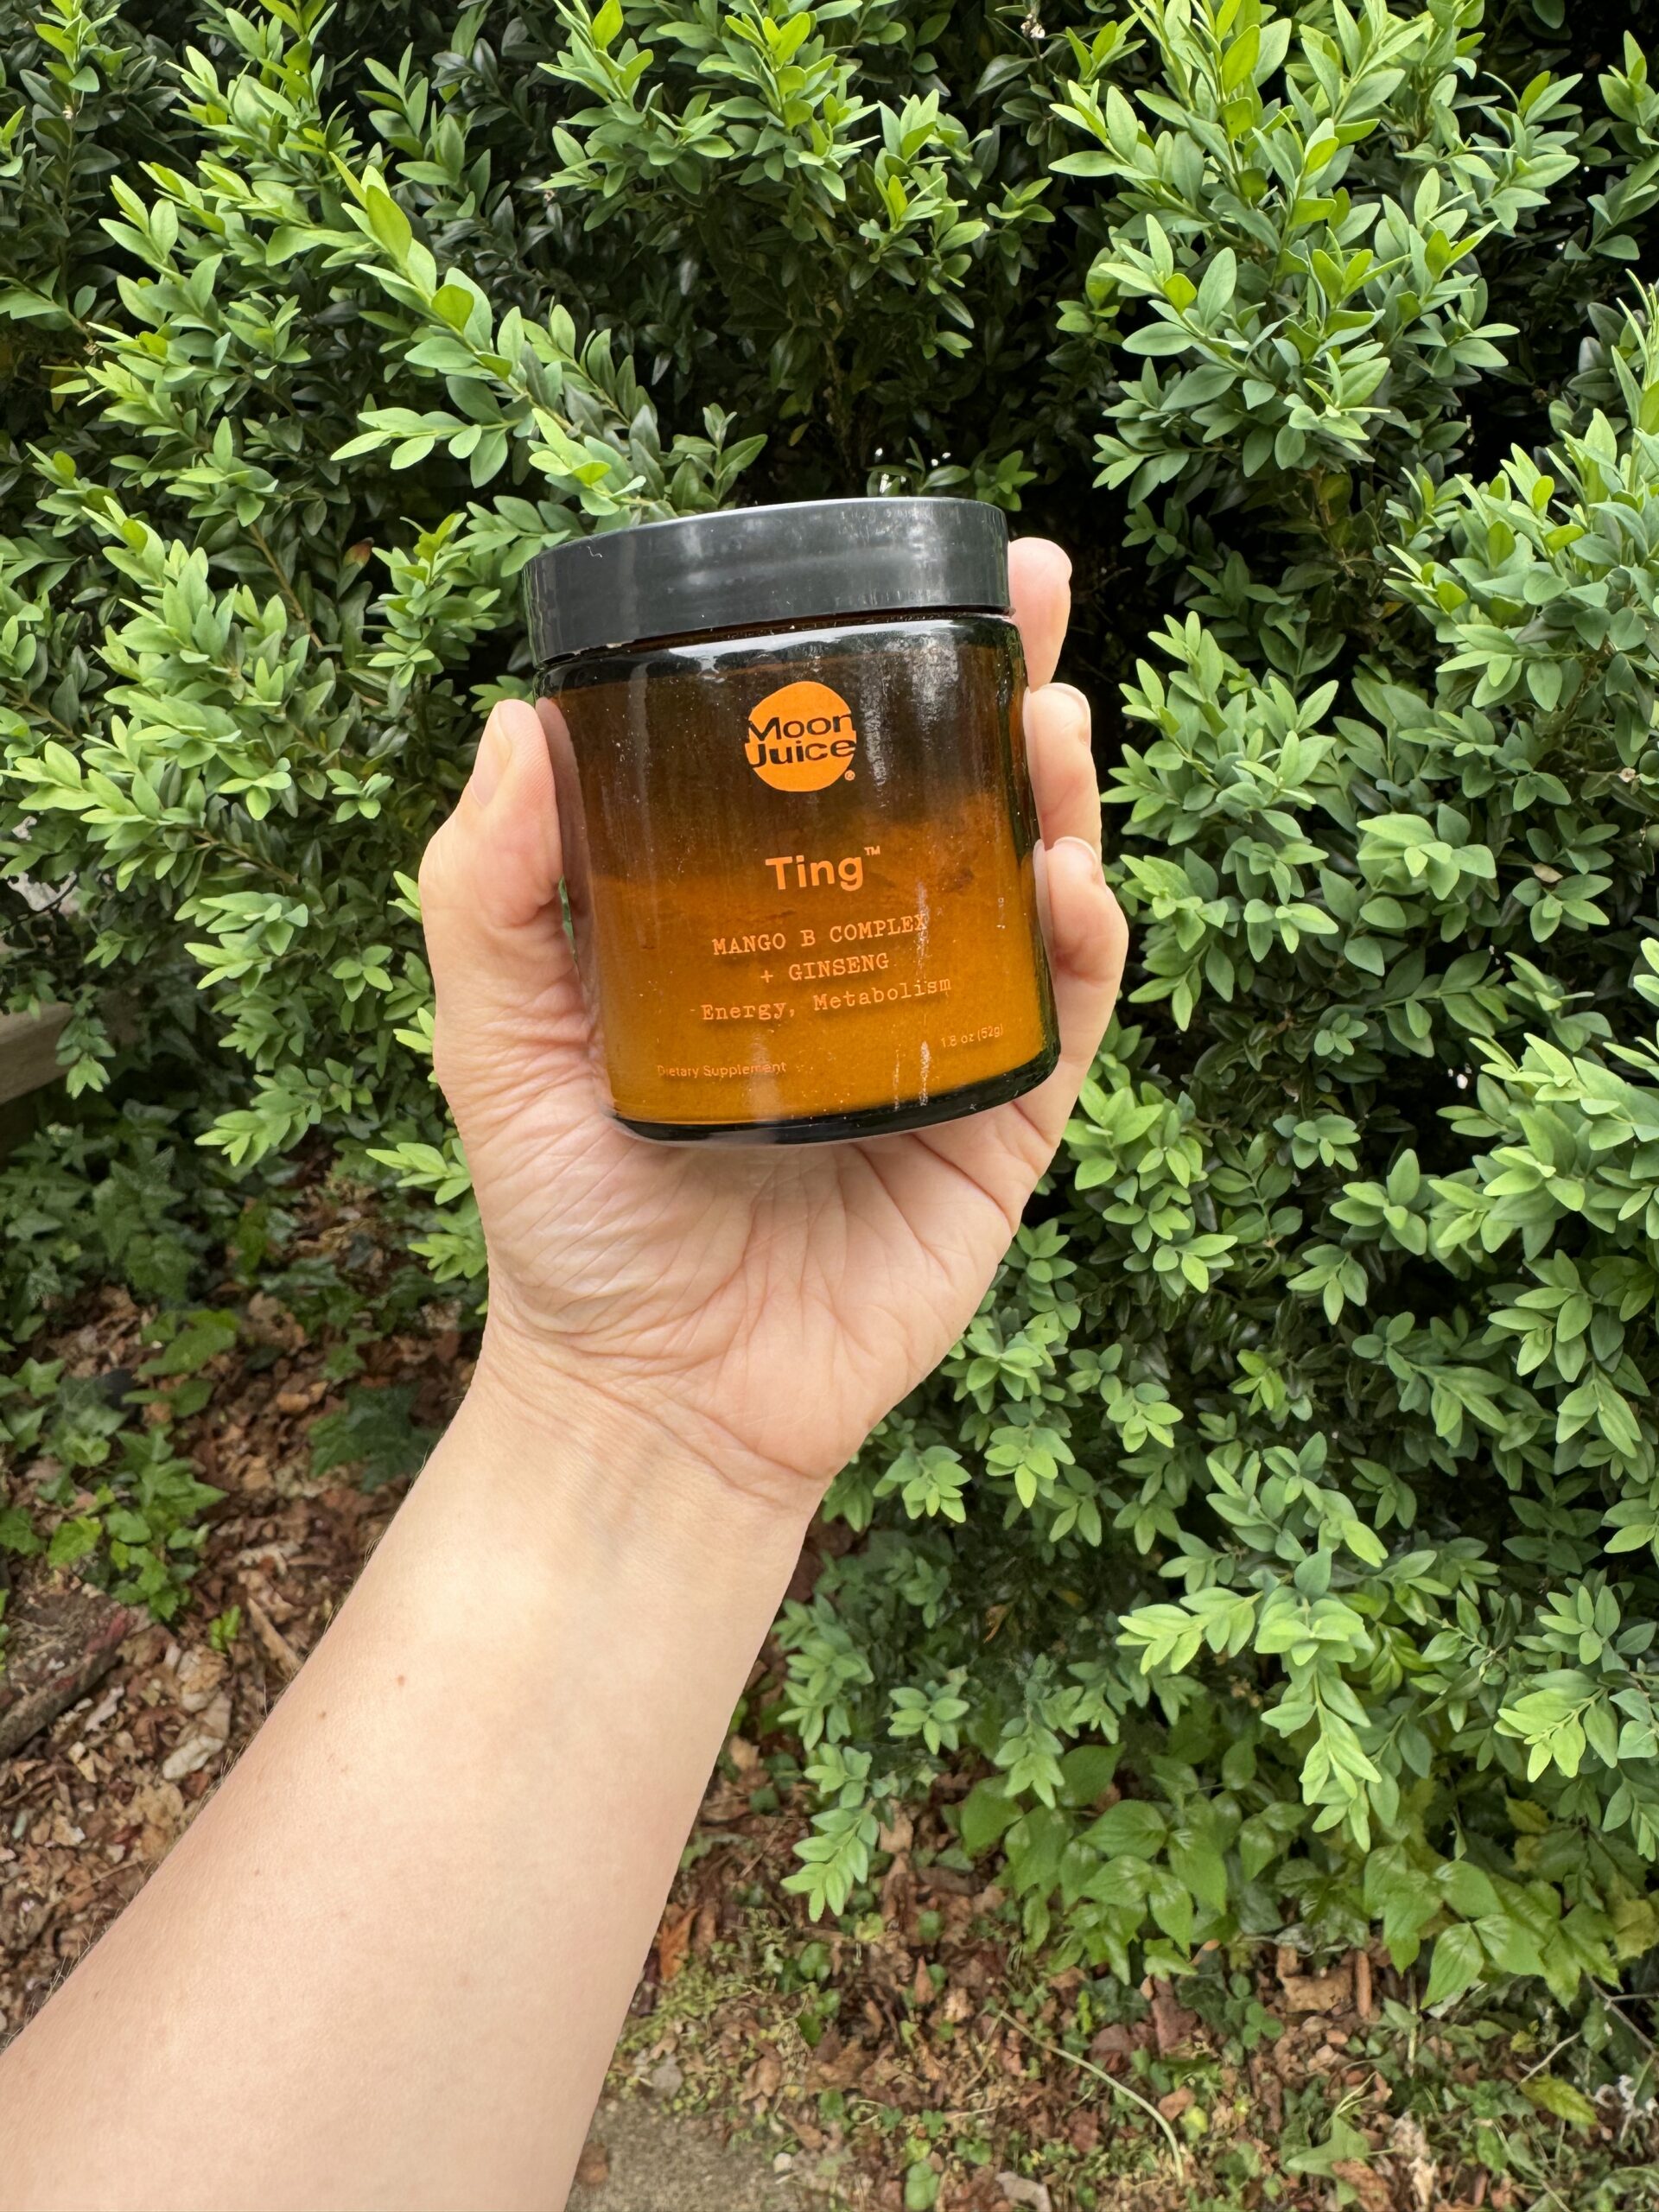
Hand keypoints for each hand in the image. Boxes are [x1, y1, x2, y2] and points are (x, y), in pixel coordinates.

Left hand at [418, 538, 1126, 1511]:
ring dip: (1057, 789)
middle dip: (1004, 684)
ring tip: (1048, 713)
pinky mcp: (1001, 1128)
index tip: (884, 568)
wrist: (654, 1393)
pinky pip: (1062, 1015)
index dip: (864, 665)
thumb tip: (519, 721)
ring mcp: (940, 1038)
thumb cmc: (568, 1223)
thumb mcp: (492, 1038)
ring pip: (1028, 885)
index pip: (824, 769)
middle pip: (952, 798)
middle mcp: (858, 961)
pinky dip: (1079, 938)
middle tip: (1033, 589)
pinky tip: (1064, 873)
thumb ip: (486, 891)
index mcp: (751, 925)